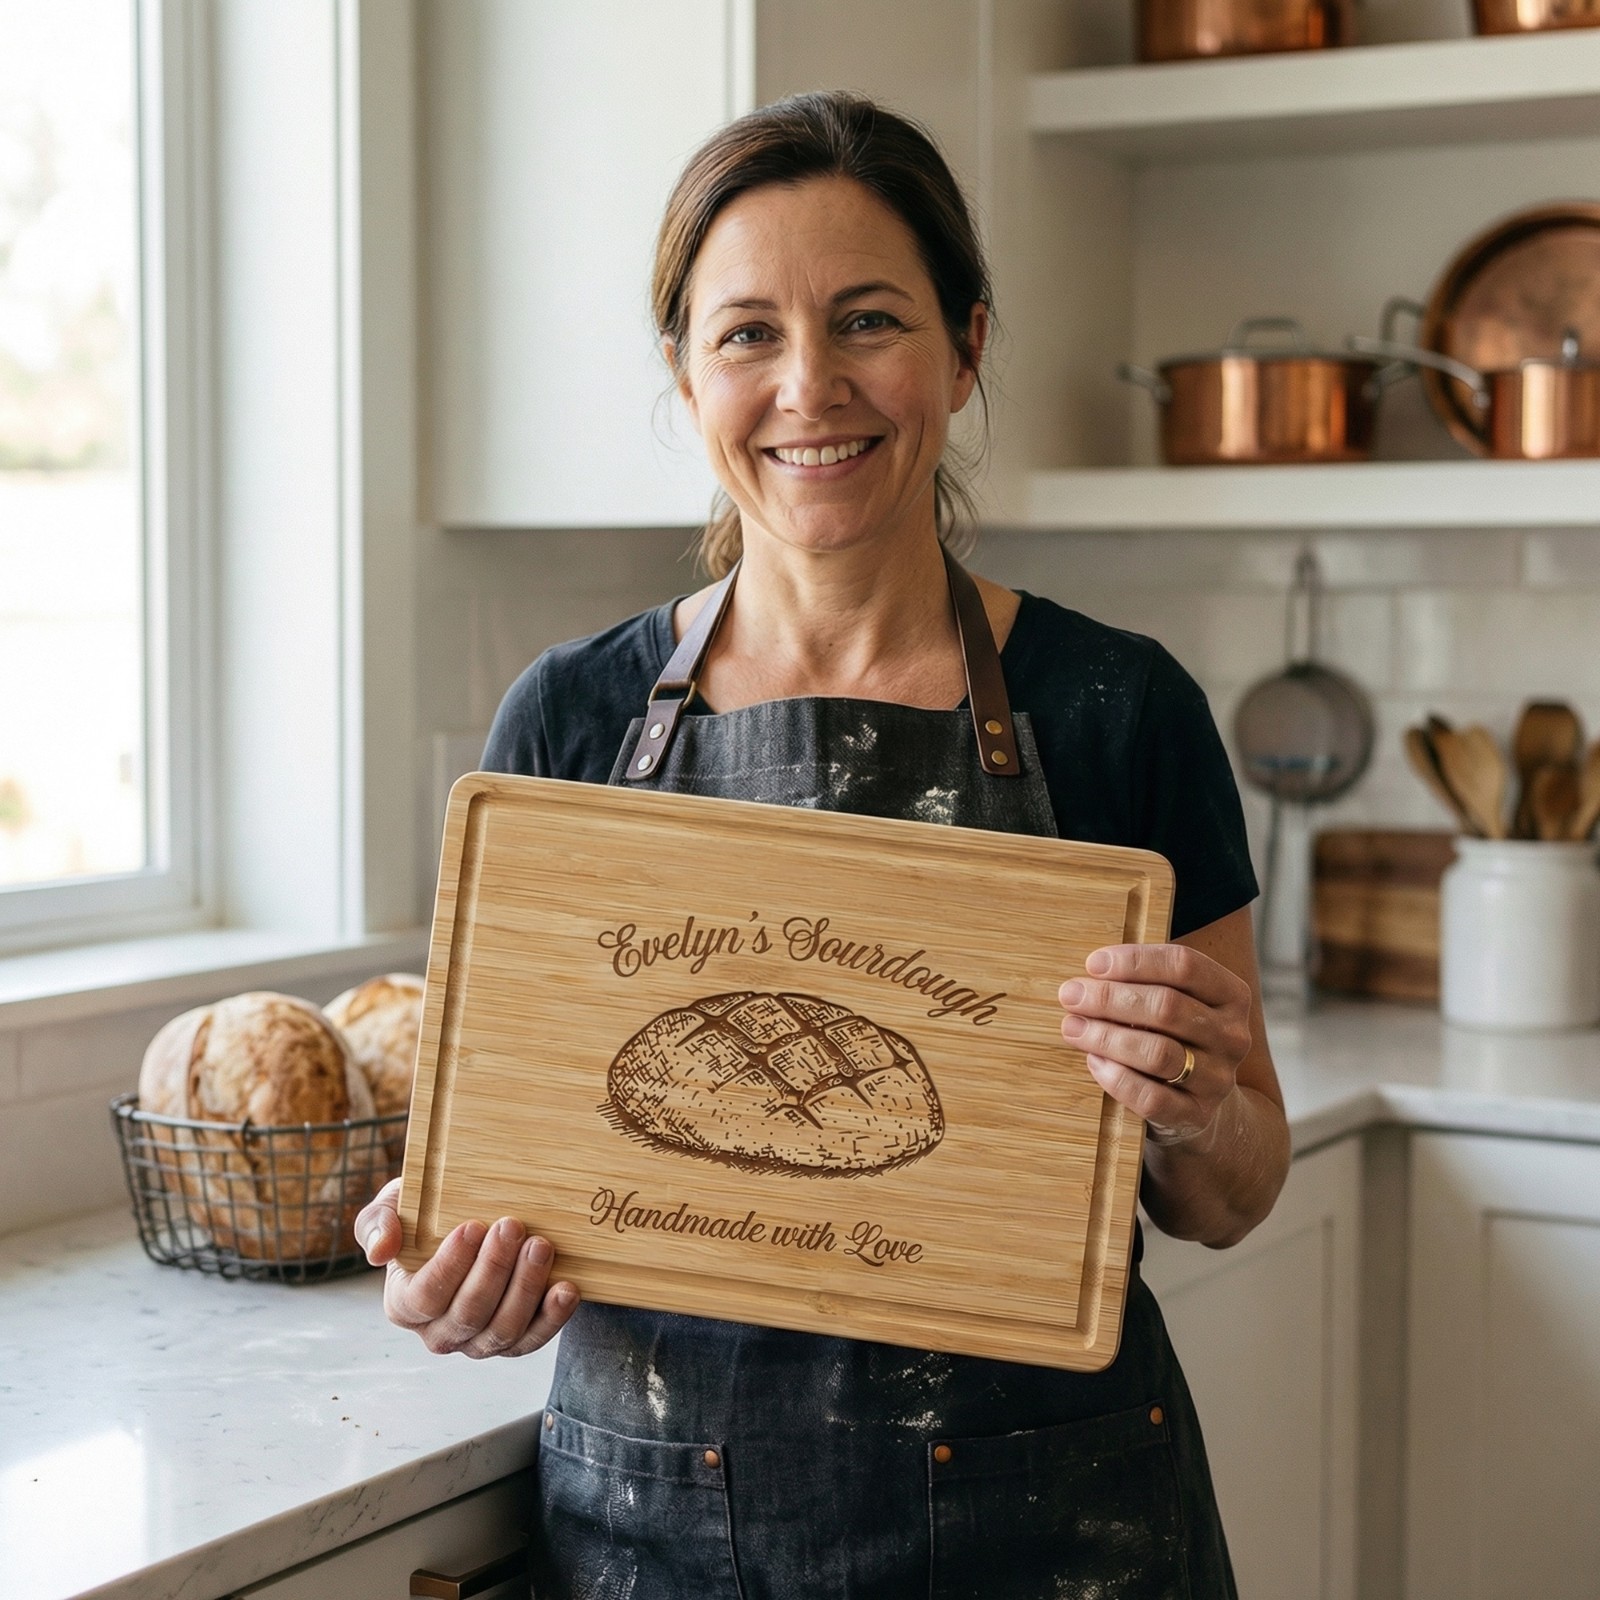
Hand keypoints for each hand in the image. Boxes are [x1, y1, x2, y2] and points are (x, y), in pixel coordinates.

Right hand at [354, 1178, 579, 1356]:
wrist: (472, 1222)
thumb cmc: (426, 1215)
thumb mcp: (394, 1207)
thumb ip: (377, 1223)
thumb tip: (379, 1252)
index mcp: (405, 1305)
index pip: (425, 1297)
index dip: (450, 1265)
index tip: (473, 1226)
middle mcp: (440, 1333)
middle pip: (468, 1314)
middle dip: (494, 1269)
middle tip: (512, 1226)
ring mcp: (478, 1342)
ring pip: (502, 1330)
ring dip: (525, 1288)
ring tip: (540, 1246)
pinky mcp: (514, 1341)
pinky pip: (533, 1340)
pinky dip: (552, 1317)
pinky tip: (566, 1288)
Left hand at [1058, 943, 1252, 1144]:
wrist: (1199, 1100)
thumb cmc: (1174, 1036)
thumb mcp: (1173, 1001)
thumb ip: (1142, 983)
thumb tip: (1091, 976)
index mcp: (1231, 996)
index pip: (1185, 966)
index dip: (1135, 961)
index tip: (1093, 963)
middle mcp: (1232, 1036)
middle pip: (1167, 1007)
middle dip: (1110, 998)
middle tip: (1071, 995)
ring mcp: (1218, 1078)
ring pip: (1157, 1053)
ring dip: (1106, 1037)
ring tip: (1072, 1027)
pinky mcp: (1197, 1114)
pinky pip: (1151, 1097)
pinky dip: (1116, 1078)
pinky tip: (1094, 1061)